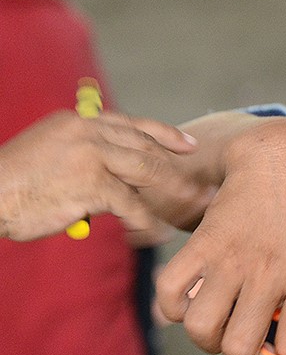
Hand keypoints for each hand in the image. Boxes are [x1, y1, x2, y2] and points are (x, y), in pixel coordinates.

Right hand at [0, 110, 198, 244]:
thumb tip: (119, 165)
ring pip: (147, 171)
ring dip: (172, 192)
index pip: (133, 124)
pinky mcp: (92, 184)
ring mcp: (92, 156)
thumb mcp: (51, 149)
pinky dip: (146, 222)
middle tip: (200, 185)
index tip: (190, 145)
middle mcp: (89, 132)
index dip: (166, 135)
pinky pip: (131, 205)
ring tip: (190, 207)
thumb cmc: (16, 181)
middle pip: (146, 148)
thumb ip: (85, 149)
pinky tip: (155, 233)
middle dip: (178, 168)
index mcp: (81, 121)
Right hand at [154, 118, 285, 354]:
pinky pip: (171, 294)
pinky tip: (198, 302)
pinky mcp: (200, 245)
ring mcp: (229, 259)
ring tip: (226, 330)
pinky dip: (176, 309)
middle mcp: (267, 272)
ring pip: (202, 329)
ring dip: (211, 341)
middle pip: (239, 349)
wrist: (281, 154)